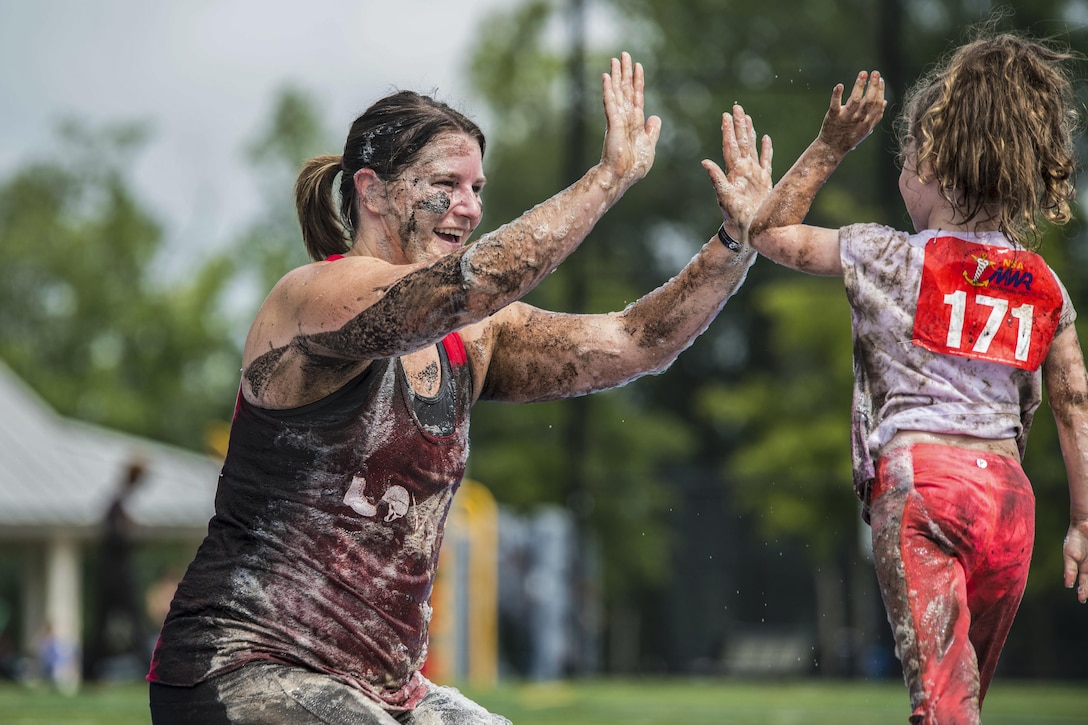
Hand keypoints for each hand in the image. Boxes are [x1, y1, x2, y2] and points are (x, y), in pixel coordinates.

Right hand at [600, 52, 661, 188]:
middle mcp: (625, 117)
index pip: (637, 96)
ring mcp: (617, 119)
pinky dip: (608, 89)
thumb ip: (652, 131)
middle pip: (625, 89)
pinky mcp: (612, 123)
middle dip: (625, 72)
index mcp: (634, 122)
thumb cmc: (633, 166)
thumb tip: (655, 117)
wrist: (622, 177)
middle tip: (624, 54)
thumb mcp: (649, 146)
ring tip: (614, 60)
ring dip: (615, 75)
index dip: (637, 81)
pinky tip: (605, 77)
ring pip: (617, 92)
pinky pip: (610, 103)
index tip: (638, 66)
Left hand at [701, 104, 772, 238]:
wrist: (746, 230)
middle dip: (738, 125)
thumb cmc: (734, 216)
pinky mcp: (765, 181)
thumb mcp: (724, 196)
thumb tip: (704, 162)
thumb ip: (716, 178)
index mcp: (734, 171)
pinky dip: (767, 149)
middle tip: (736, 107)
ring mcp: (754, 174)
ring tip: (748, 118)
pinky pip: (766, 161)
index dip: (728, 130)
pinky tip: (766, 138)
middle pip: (741, 142)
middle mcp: (743, 170)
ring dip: (750, 133)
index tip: (726, 115)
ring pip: (752, 148)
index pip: (730, 146)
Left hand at [818, 70, 886, 153]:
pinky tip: (840, 85)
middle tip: (876, 72)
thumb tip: (884, 102)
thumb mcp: (865, 129)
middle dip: (873, 86)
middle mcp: (858, 120)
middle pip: (869, 101)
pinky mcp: (833, 117)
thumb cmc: (849, 137)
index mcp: (867, 123)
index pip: (877, 105)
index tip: (880, 79)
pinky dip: (837, 94)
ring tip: (863, 73)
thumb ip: (875, 117)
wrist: (831, 150)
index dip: (880, 91)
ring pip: (854, 101)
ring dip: (859, 86)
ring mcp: (845, 118)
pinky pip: (835, 104)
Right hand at [1064, 520, 1087, 602]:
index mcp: (1083, 569)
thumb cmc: (1075, 539)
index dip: (1083, 591)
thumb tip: (1068, 584)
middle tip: (1084, 597)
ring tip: (1087, 590)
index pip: (1084, 584)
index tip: (1081, 598)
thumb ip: (1070, 570)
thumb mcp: (1070, 555)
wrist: (1085, 524)